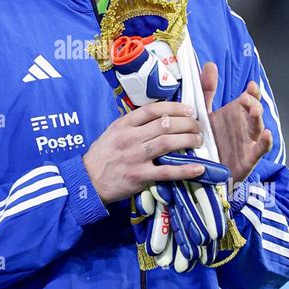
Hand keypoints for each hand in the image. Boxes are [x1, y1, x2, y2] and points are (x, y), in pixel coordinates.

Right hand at [83, 102, 205, 203]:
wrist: (88, 180)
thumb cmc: (102, 155)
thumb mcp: (113, 132)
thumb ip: (132, 123)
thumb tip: (158, 115)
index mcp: (123, 125)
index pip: (152, 110)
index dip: (174, 107)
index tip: (188, 109)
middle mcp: (130, 138)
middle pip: (165, 124)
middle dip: (187, 123)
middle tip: (197, 126)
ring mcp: (136, 157)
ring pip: (168, 143)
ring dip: (188, 140)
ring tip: (199, 140)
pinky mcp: (140, 176)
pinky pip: (167, 172)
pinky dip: (186, 169)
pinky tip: (199, 167)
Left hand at [200, 62, 272, 182]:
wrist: (210, 171)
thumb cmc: (211, 140)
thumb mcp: (206, 114)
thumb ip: (207, 91)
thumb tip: (210, 64)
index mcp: (236, 114)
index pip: (248, 98)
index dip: (252, 92)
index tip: (251, 85)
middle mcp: (244, 125)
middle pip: (255, 111)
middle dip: (253, 103)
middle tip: (246, 98)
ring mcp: (248, 141)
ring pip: (257, 127)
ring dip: (257, 118)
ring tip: (255, 110)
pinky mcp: (249, 158)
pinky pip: (260, 149)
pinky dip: (265, 142)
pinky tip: (266, 135)